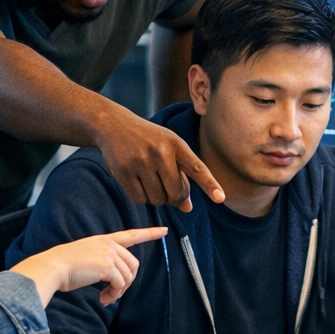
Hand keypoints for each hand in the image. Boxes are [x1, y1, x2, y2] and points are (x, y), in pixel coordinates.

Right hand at [11, 226, 167, 305]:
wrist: (52, 267)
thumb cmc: (64, 267)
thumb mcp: (86, 257)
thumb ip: (103, 261)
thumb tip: (116, 279)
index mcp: (103, 240)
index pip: (131, 234)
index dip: (149, 233)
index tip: (164, 230)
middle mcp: (108, 244)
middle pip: (133, 264)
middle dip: (127, 282)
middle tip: (112, 294)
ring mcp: (108, 253)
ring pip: (129, 276)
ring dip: (119, 291)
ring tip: (106, 297)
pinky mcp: (107, 266)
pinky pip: (121, 284)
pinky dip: (114, 295)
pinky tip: (102, 299)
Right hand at [99, 108, 224, 212]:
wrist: (114, 125)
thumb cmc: (149, 141)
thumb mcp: (169, 150)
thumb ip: (182, 177)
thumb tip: (187, 208)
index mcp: (176, 144)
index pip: (197, 168)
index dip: (210, 185)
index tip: (220, 199)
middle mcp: (160, 152)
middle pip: (176, 193)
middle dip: (174, 197)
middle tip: (168, 188)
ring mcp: (141, 162)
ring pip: (158, 200)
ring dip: (157, 197)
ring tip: (150, 180)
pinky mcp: (124, 171)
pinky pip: (140, 200)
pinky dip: (141, 197)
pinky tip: (137, 182)